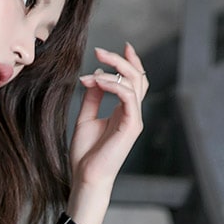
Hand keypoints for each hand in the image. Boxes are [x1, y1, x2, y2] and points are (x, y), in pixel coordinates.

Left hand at [70, 42, 147, 191]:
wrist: (86, 176)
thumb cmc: (86, 153)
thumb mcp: (85, 118)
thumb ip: (92, 97)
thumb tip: (95, 76)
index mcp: (123, 111)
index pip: (133, 82)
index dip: (130, 62)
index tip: (121, 46)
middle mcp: (132, 113)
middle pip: (137, 78)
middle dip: (121, 60)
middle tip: (100, 51)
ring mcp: (134, 119)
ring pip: (134, 83)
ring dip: (114, 70)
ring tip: (96, 64)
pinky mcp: (132, 125)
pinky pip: (128, 96)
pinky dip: (113, 84)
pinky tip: (97, 80)